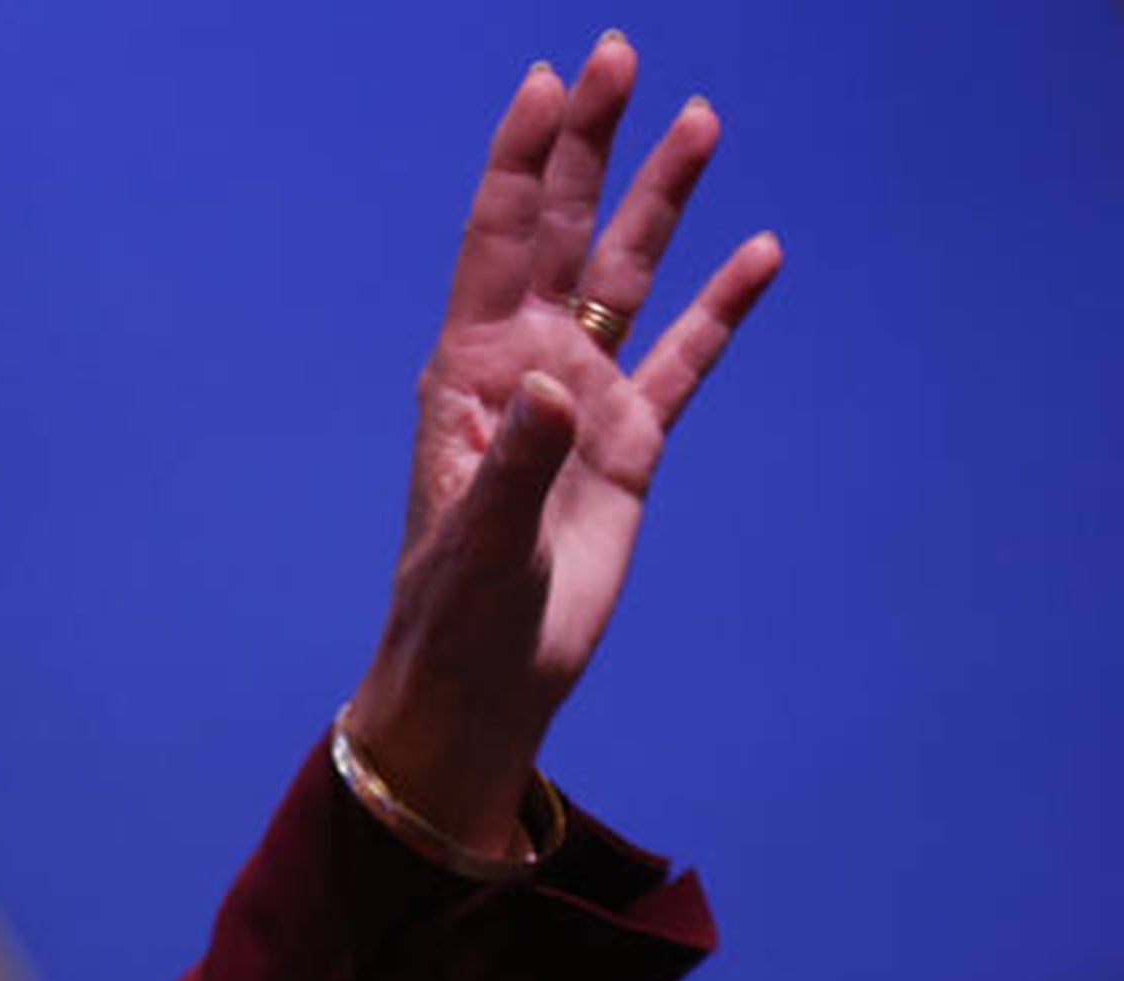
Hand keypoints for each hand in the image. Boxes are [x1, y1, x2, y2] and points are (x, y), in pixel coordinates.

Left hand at [348, 35, 782, 848]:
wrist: (483, 682)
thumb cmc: (455, 617)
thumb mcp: (480, 544)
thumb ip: (514, 462)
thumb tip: (551, 385)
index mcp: (471, 375)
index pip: (498, 244)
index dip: (523, 162)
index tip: (549, 81)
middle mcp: (525, 368)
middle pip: (563, 233)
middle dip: (589, 146)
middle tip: (618, 55)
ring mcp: (581, 400)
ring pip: (628, 277)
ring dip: (660, 200)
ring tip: (700, 119)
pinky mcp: (629, 444)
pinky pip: (684, 358)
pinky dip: (722, 307)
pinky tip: (760, 252)